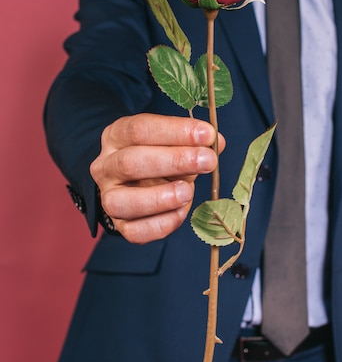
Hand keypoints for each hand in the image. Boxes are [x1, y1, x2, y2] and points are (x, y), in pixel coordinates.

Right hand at [90, 113, 223, 243]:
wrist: (141, 185)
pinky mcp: (119, 225)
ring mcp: (108, 198)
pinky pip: (135, 231)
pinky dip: (162, 223)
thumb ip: (192, 142)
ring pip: (122, 201)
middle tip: (208, 161)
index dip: (175, 131)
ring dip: (160, 197)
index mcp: (116, 136)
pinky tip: (182, 211)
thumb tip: (216, 142)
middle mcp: (106, 166)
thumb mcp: (174, 143)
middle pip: (131, 162)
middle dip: (174, 161)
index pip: (140, 129)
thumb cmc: (161, 158)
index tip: (207, 134)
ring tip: (188, 192)